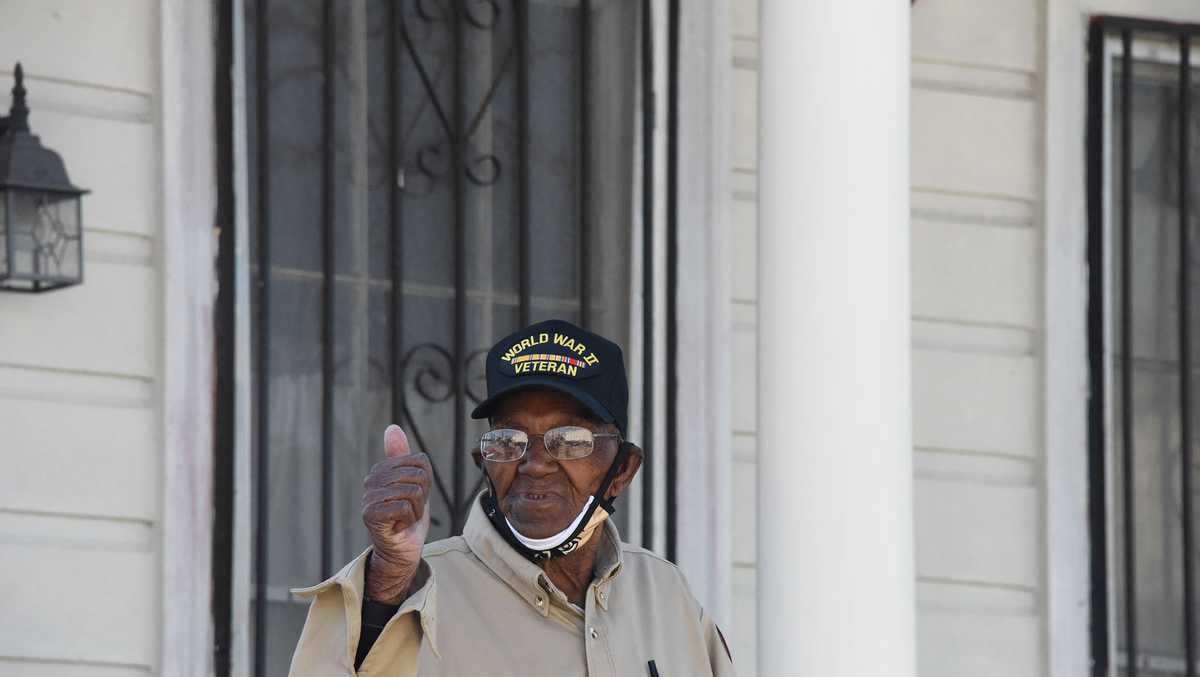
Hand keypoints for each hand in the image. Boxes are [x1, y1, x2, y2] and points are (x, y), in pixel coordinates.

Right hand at [361, 425, 431, 603]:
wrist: (402, 548)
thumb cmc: (408, 515)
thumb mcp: (414, 482)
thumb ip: (405, 456)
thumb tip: (391, 428)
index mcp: (382, 468)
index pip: (420, 462)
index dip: (426, 481)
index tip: (416, 495)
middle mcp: (371, 479)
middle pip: (417, 476)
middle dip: (422, 496)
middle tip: (410, 509)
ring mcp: (368, 497)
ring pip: (412, 492)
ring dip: (416, 510)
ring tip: (404, 517)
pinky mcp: (370, 514)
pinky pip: (404, 507)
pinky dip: (409, 519)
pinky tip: (399, 525)